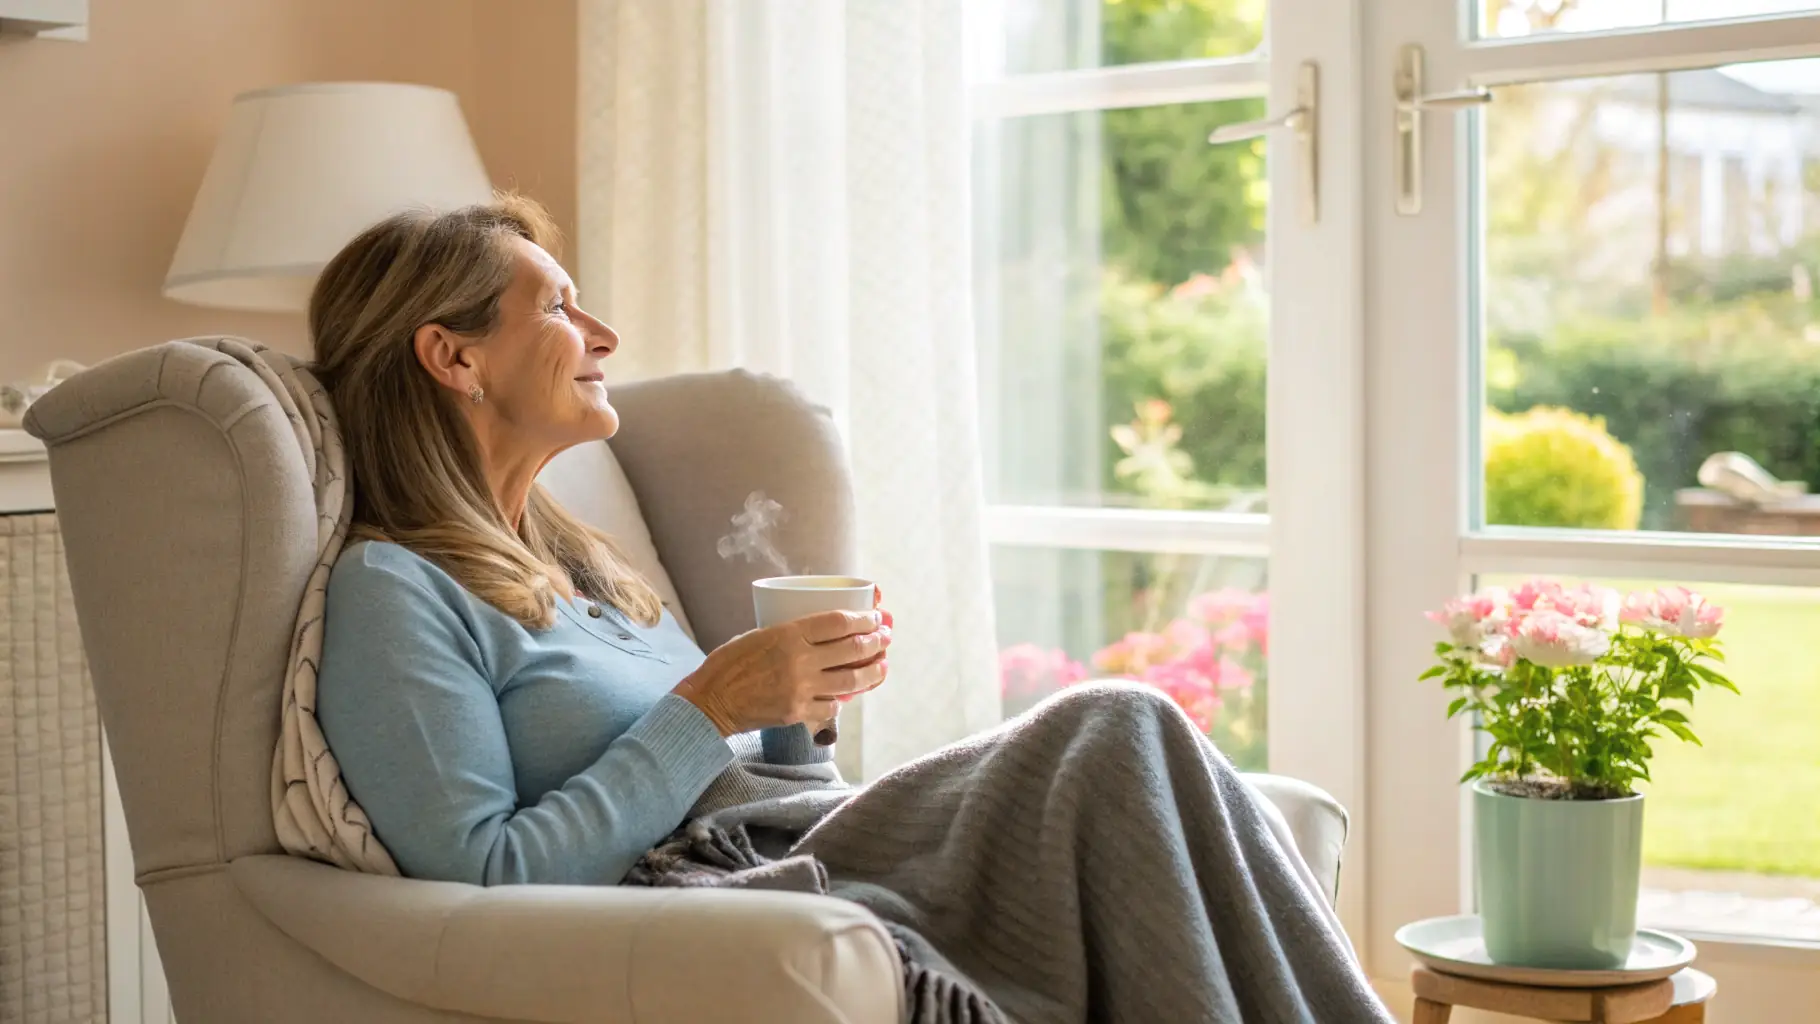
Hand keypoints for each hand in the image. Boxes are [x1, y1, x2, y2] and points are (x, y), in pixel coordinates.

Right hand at [673, 606, 891, 736]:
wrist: (711, 701)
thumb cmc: (729, 663)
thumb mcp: (759, 635)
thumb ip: (791, 635)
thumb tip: (824, 632)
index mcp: (788, 634)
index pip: (838, 622)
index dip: (862, 619)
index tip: (874, 616)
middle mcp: (799, 660)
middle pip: (852, 649)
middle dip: (875, 641)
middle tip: (884, 637)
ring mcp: (801, 689)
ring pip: (851, 680)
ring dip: (872, 671)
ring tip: (882, 664)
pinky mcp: (799, 712)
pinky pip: (832, 704)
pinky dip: (843, 697)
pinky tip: (850, 691)